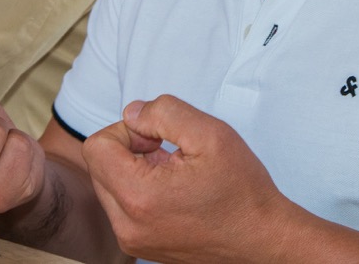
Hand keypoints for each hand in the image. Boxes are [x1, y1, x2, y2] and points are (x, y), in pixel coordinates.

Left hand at [83, 95, 297, 263]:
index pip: (96, 147)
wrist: (261, 238)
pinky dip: (141, 191)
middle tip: (171, 152)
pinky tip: (175, 191)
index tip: (161, 139)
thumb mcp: (211, 134)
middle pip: (98, 166)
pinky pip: (121, 207)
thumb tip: (131, 113)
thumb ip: (164, 112)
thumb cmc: (241, 189)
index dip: (128, 130)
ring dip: (135, 170)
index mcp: (138, 195)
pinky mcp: (140, 246)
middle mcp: (126, 225)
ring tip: (175, 173)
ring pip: (108, 186)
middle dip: (130, 149)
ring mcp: (131, 240)